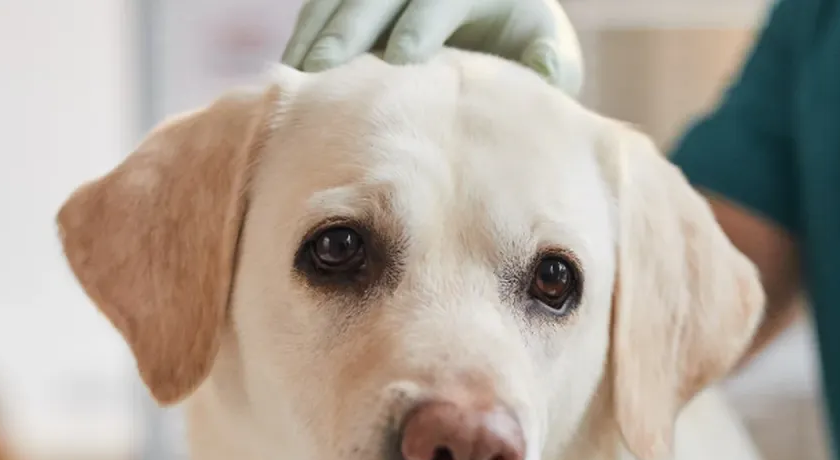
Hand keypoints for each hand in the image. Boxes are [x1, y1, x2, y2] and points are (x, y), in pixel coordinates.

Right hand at [281, 0, 583, 95]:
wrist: (499, 21)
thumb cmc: (523, 48)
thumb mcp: (548, 53)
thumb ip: (548, 63)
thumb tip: (543, 69)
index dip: (420, 23)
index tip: (401, 57)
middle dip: (349, 27)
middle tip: (324, 68)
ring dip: (316, 31)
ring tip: (295, 73)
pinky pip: (325, 5)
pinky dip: (307, 33)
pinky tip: (291, 70)